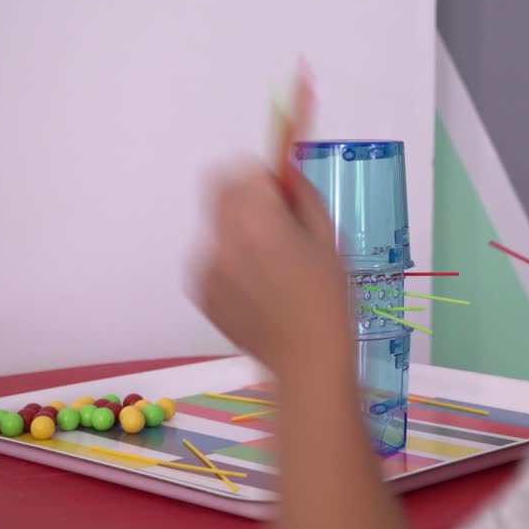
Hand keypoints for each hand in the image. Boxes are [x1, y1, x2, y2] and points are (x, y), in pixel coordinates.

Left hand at [195, 163, 352, 378]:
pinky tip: (259, 290)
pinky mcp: (200, 290)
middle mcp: (224, 239)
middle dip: (245, 195)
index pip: (244, 168)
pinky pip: (212, 258)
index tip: (280, 192)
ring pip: (215, 224)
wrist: (306, 361)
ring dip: (237, 230)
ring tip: (271, 266)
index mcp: (259, 221)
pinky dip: (231, 262)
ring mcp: (206, 266)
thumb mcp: (327, 237)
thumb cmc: (328, 300)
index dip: (264, 177)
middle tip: (275, 222)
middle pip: (219, 188)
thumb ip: (302, 195)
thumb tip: (286, 169)